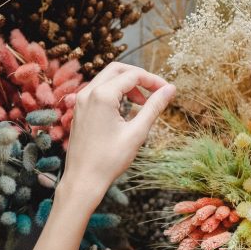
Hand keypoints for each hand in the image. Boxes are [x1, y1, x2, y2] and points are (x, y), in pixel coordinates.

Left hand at [59, 62, 174, 202]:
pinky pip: (98, 91)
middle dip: (139, 77)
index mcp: (102, 95)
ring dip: (126, 85)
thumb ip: (154, 107)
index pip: (132, 75)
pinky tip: (126, 110)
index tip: (166, 90)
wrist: (83, 180)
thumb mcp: (137, 132)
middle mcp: (87, 93)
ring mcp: (80, 101)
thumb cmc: (109, 160)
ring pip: (106, 79)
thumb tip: (170, 89)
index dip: (153, 80)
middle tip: (155, 91)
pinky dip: (114, 93)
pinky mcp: (79, 110)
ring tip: (142, 103)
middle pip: (117, 69)